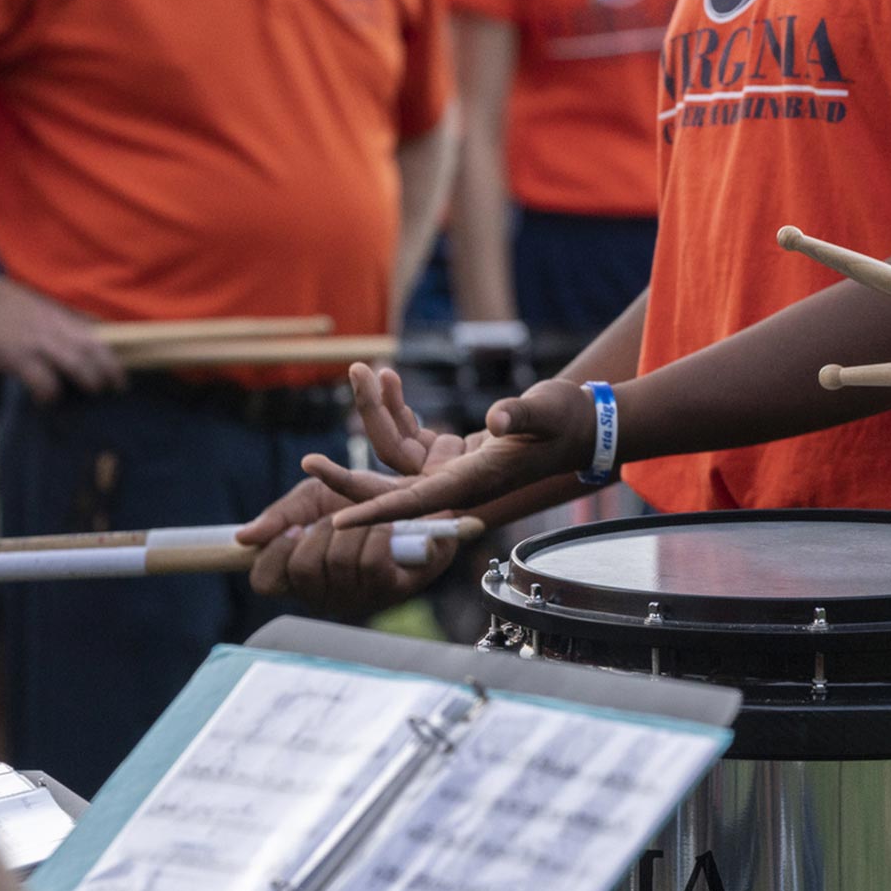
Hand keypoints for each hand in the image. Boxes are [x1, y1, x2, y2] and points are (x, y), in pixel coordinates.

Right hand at [0, 277, 121, 401]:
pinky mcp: (16, 355)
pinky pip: (43, 380)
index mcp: (56, 315)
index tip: (120, 368)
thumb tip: (76, 335)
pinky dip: (49, 393)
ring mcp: (35, 341)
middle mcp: (52, 327)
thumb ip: (55, 320)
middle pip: (92, 350)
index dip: (110, 353)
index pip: (94, 334)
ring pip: (76, 363)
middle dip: (110, 369)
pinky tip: (47, 399)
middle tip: (118, 385)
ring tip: (94, 391)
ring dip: (90, 380)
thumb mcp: (35, 305)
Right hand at [236, 471, 459, 616]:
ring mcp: (358, 597)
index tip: (294, 528)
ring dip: (353, 528)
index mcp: (299, 575)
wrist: (416, 494)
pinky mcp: (393, 590)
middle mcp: (325, 594)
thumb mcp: (314, 498)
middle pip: (303, 570)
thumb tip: (243, 538)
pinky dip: (378, 534)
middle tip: (339, 519)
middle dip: (321, 531)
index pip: (264, 582)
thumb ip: (281, 515)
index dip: (274, 553)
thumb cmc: (360, 500)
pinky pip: (372, 563)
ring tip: (367, 521)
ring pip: (338, 562)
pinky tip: (386, 527)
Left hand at [328, 376, 595, 529]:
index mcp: (472, 483)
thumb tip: (497, 420)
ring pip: (394, 452)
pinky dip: (395, 408)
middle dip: (348, 476)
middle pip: (388, 488)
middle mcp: (454, 484)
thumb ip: (522, 414)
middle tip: (308, 462)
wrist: (582, 424)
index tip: (338, 521)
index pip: (414, 504)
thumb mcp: (548, 409)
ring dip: (374, 413)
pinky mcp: (450, 454)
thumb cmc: (568, 418)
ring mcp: (449, 470)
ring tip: (362, 370)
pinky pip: (409, 436)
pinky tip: (388, 378)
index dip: (375, 512)